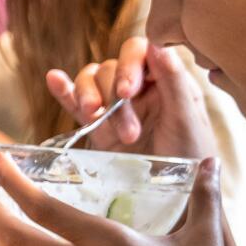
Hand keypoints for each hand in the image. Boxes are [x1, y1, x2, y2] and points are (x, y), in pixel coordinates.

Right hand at [45, 38, 217, 160]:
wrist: (178, 199)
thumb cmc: (191, 158)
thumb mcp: (189, 121)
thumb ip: (175, 83)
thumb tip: (159, 46)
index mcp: (164, 79)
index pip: (139, 52)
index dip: (128, 65)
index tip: (126, 92)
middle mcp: (138, 88)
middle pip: (110, 68)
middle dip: (113, 96)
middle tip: (129, 133)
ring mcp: (115, 107)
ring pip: (90, 83)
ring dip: (89, 97)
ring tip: (95, 120)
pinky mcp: (96, 127)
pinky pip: (74, 103)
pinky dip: (64, 90)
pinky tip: (54, 80)